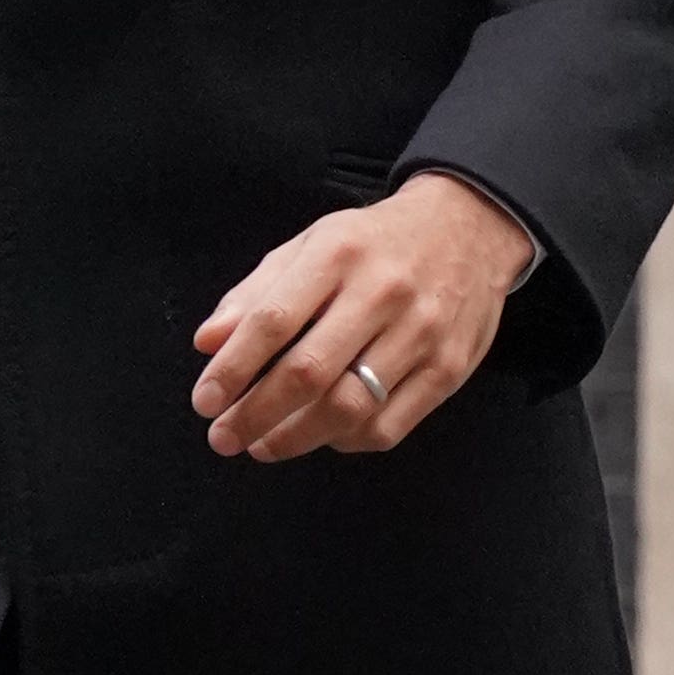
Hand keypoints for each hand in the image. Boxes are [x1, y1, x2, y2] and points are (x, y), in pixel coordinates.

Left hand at [188, 171, 531, 460]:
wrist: (469, 228)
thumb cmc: (373, 243)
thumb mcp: (310, 244)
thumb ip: (256, 292)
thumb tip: (208, 343)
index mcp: (337, 254)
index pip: (273, 320)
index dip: (233, 368)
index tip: (204, 401)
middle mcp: (381, 293)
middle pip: (308, 372)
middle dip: (256, 414)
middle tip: (224, 437)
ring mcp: (421, 334)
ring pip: (349, 408)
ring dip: (296, 437)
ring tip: (263, 445)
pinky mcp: (449, 369)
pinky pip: (388, 426)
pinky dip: (345, 441)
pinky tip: (320, 436)